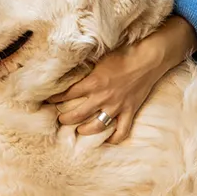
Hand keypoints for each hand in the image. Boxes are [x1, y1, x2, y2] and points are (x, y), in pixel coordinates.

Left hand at [47, 16, 196, 143]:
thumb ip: (86, 67)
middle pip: (78, 114)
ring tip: (79, 130)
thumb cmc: (124, 54)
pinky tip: (107, 140)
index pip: (68, 94)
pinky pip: (121, 131)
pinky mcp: (129, 111)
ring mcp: (117, 107)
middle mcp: (103, 97)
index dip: (55, 98)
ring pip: (97, 126)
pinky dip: (114, 138)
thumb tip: (70, 68)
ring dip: (85, 130)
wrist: (149, 59)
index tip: (47, 101)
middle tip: (60, 119)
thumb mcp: (100, 58)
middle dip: (65, 119)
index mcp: (93, 83)